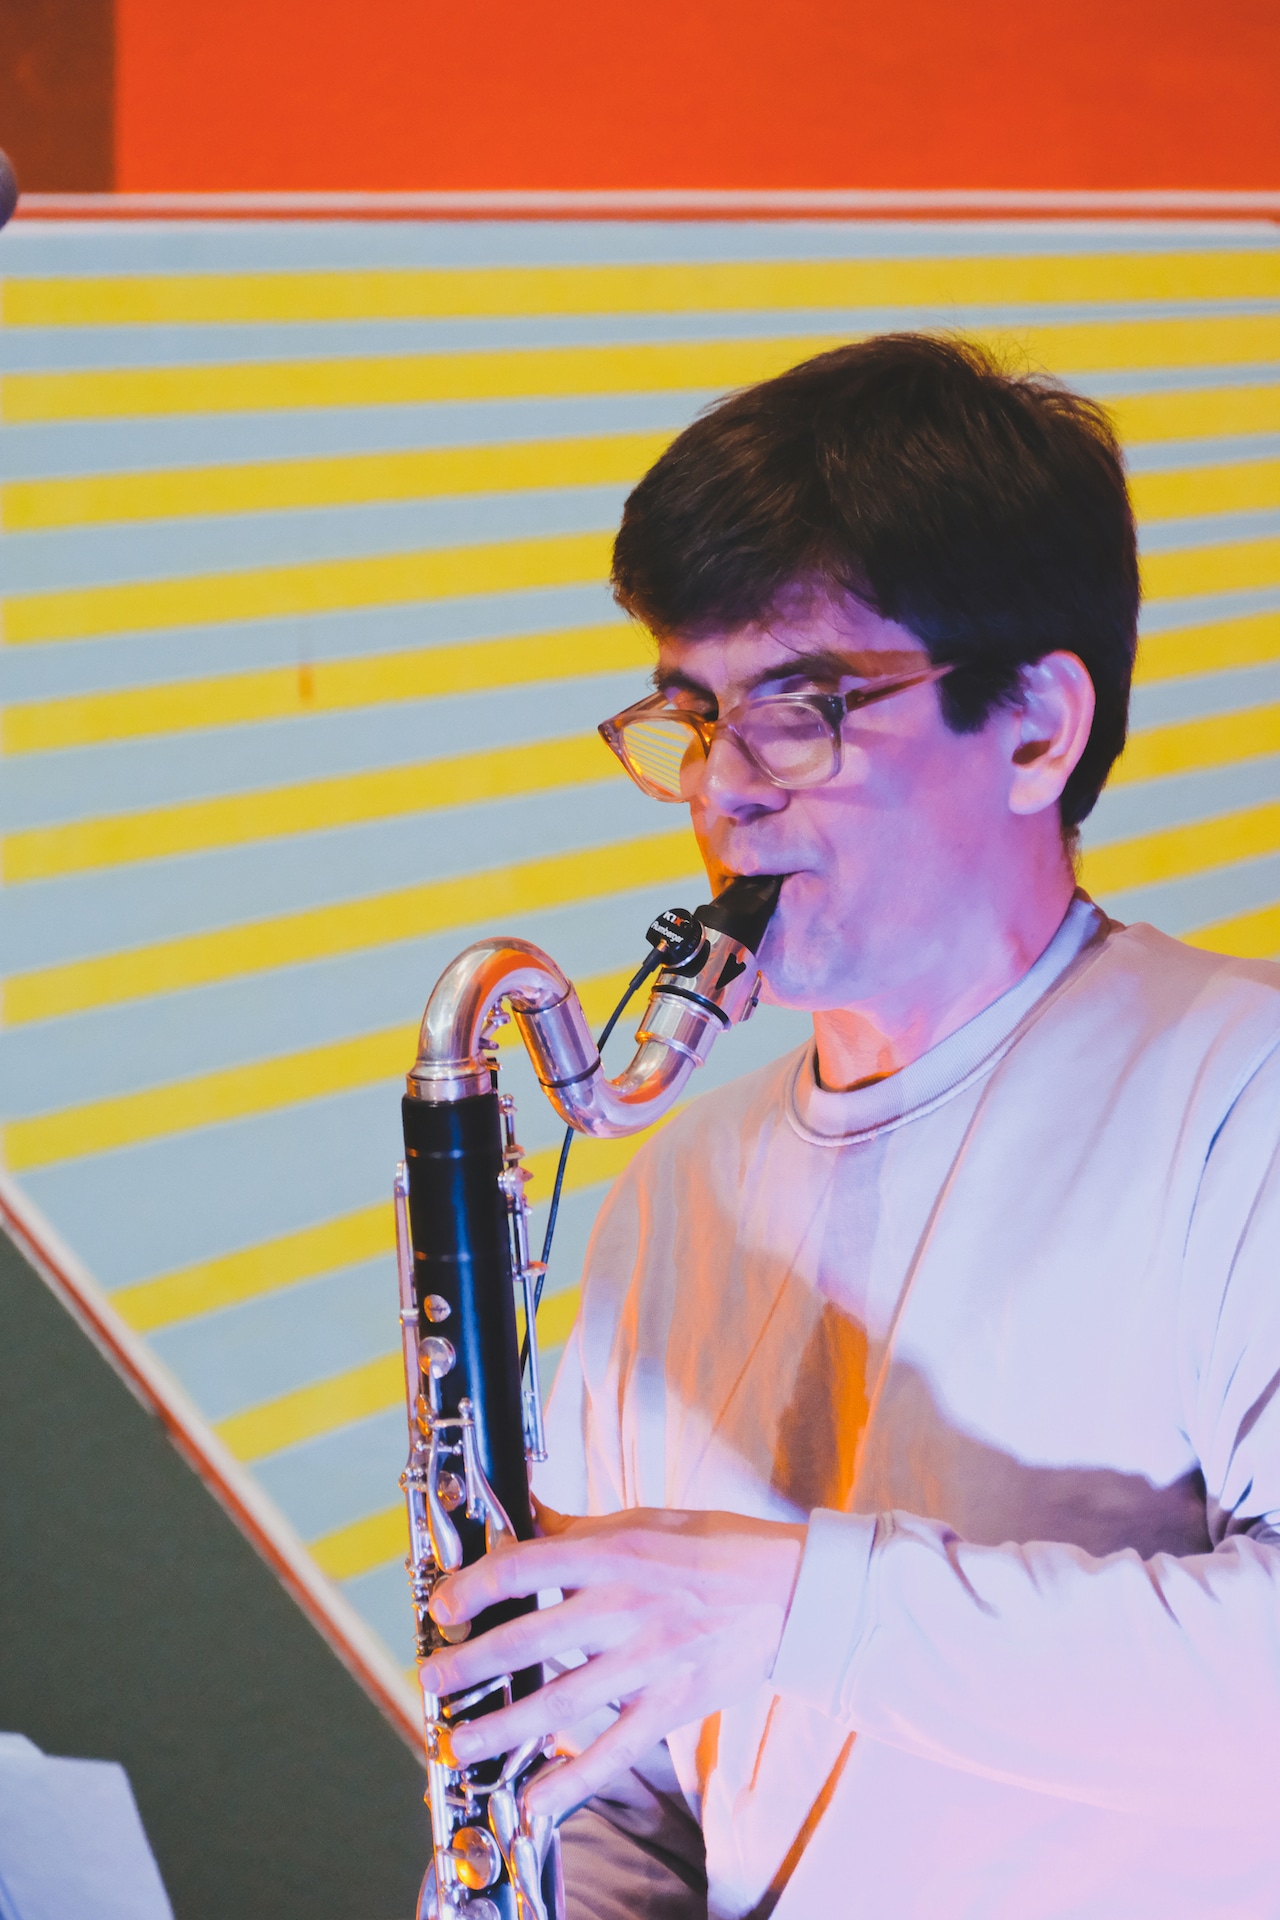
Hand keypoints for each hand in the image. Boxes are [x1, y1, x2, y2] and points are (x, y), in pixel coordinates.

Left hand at [419, 1501, 805, 1820]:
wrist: (791, 1592)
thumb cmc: (715, 1548)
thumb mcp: (646, 1520)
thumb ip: (579, 1531)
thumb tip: (523, 1518)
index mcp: (615, 1552)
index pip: (529, 1567)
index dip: (478, 1586)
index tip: (443, 1605)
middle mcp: (625, 1607)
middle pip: (532, 1641)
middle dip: (472, 1663)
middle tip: (431, 1680)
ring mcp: (648, 1662)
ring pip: (561, 1702)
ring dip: (501, 1727)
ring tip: (455, 1743)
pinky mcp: (671, 1705)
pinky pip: (614, 1750)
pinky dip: (572, 1779)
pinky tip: (534, 1801)